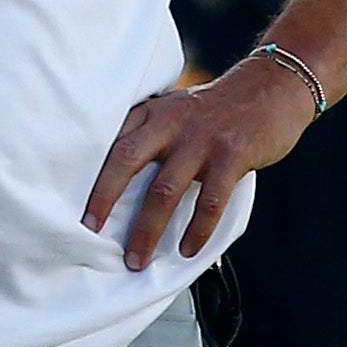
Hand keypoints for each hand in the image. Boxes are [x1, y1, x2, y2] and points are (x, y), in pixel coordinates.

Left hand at [88, 50, 319, 270]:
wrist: (274, 85)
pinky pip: (210, 200)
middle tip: (91, 233)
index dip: (88, 174)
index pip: (111, 142)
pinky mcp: (232, 154)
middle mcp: (171, 122)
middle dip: (104, 200)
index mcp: (153, 112)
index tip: (73, 204)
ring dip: (148, 230)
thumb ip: (151, 136)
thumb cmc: (219, 109)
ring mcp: (202, 138)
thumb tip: (119, 185)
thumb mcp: (177, 109)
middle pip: (126, 161)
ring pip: (164, 190)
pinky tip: (188, 250)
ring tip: (137, 260)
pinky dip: (197, 230)